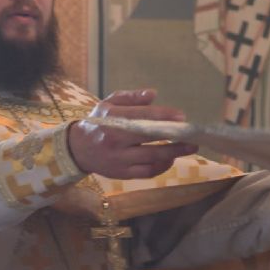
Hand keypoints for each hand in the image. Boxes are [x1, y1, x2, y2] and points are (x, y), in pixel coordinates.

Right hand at [67, 89, 197, 179]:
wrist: (77, 149)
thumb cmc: (98, 123)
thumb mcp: (109, 104)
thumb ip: (131, 98)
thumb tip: (153, 94)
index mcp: (112, 120)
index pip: (141, 117)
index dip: (163, 116)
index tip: (181, 116)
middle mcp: (115, 140)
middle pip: (149, 139)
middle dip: (173, 137)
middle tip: (192, 135)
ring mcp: (119, 159)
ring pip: (151, 157)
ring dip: (174, 153)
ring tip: (190, 147)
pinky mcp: (123, 174)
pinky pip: (147, 172)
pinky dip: (162, 167)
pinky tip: (172, 158)